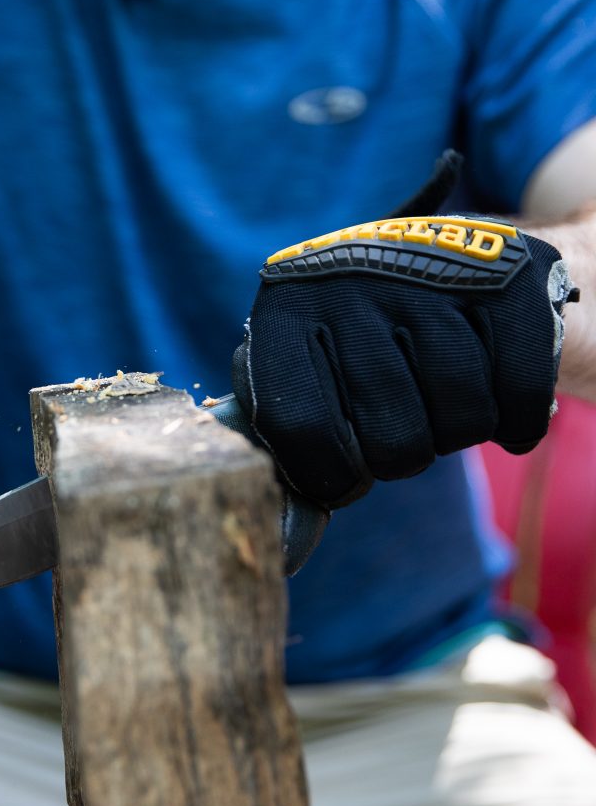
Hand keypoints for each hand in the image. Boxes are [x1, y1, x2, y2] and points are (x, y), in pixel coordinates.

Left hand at [232, 181, 577, 510]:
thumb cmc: (358, 342)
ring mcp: (428, 275)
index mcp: (285, 310)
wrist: (445, 261)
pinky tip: (497, 400)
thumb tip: (288, 544)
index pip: (297, 429)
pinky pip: (520, 397)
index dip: (327, 476)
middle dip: (400, 454)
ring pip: (459, 421)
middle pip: (389, 439)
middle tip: (401, 422)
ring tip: (440, 401)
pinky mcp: (507, 280)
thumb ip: (293, 449)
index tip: (344, 476)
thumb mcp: (307, 374)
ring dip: (456, 434)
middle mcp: (349, 281)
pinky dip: (515, 422)